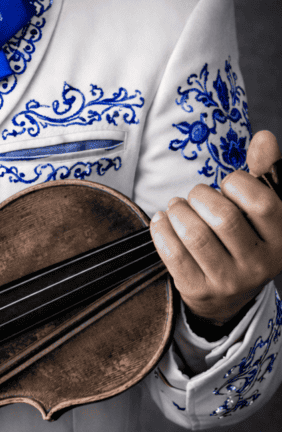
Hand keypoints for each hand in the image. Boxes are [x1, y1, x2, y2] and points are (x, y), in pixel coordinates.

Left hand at [149, 130, 281, 326]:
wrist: (226, 294)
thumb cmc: (243, 236)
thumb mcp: (259, 207)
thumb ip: (263, 171)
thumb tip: (265, 137)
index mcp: (281, 240)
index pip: (262, 202)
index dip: (237, 184)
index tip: (227, 185)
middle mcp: (259, 265)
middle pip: (224, 218)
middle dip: (200, 196)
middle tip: (196, 196)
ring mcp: (229, 281)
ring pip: (195, 235)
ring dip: (178, 211)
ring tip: (177, 207)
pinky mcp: (198, 289)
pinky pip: (172, 253)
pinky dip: (161, 229)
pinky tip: (164, 221)